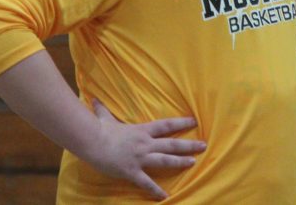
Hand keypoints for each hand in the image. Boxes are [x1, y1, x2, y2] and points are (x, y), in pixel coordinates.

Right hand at [83, 100, 204, 200]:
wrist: (91, 141)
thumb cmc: (99, 130)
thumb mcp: (104, 118)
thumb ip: (102, 109)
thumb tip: (94, 99)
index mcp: (141, 131)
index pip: (166, 125)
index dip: (181, 123)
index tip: (194, 121)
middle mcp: (145, 144)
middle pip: (171, 143)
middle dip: (189, 144)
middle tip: (204, 145)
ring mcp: (140, 158)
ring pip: (165, 160)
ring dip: (180, 161)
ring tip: (193, 163)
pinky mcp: (132, 171)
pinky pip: (147, 182)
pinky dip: (156, 191)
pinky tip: (165, 197)